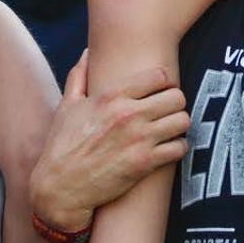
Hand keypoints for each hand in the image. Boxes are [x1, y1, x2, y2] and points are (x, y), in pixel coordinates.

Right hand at [30, 54, 189, 232]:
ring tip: (170, 129)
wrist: (60, 189)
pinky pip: (180, 147)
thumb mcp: (67, 107)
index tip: (160, 91)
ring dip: (179, 125)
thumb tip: (87, 53)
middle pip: (177, 97)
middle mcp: (128, 114)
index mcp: (111, 96)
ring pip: (183, 121)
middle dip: (175, 103)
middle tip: (168, 111)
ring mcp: (138, 139)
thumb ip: (79, 76)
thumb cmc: (61, 146)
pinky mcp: (144, 163)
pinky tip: (168, 149)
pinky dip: (178, 148)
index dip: (164, 82)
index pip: (159, 76)